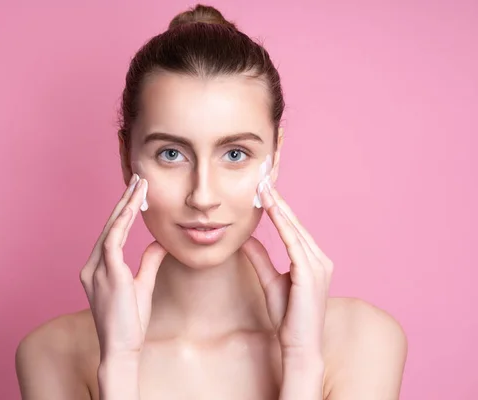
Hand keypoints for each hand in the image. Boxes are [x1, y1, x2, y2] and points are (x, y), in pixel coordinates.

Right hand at [79, 174, 166, 359]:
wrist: (121, 349)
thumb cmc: (130, 322)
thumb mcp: (142, 286)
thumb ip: (148, 262)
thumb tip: (158, 243)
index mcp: (98, 269)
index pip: (112, 233)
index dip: (124, 211)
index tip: (136, 193)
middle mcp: (92, 266)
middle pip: (108, 225)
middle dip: (124, 201)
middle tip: (137, 180)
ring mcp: (96, 270)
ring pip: (110, 228)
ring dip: (125, 206)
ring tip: (138, 186)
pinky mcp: (106, 274)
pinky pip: (113, 241)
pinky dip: (122, 222)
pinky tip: (133, 207)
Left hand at [242, 181, 333, 358]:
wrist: (299, 346)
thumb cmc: (287, 318)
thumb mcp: (270, 282)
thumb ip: (260, 260)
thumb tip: (247, 240)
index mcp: (312, 261)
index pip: (293, 228)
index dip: (279, 207)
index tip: (264, 189)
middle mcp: (320, 259)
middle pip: (295, 223)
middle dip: (279, 200)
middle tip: (264, 178)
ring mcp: (319, 265)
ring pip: (295, 229)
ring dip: (280, 207)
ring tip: (265, 187)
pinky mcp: (310, 273)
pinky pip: (293, 243)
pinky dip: (283, 224)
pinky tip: (272, 209)